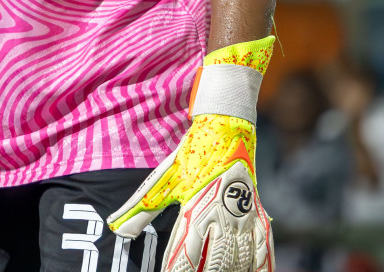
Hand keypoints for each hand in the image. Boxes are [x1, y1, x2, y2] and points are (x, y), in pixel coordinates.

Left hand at [108, 36, 275, 271]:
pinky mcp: (258, 215)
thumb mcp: (164, 180)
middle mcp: (222, 217)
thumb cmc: (192, 153)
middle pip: (215, 265)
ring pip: (240, 261)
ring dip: (228, 271)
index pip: (183, 256)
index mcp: (196, 209)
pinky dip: (260, 266)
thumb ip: (141, 209)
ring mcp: (244, 217)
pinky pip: (265, 250)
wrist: (227, 127)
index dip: (175, 271)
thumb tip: (118, 230)